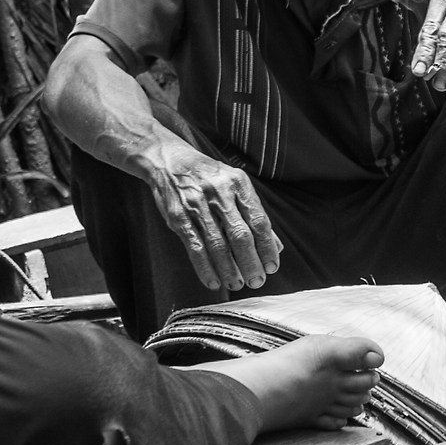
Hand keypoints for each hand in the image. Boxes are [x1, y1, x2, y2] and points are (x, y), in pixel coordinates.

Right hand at [144, 140, 280, 292]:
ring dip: (228, 270)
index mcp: (238, 184)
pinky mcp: (178, 216)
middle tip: (256, 281)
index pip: (259, 221)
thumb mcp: (235, 185)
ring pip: (217, 244)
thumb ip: (255, 214)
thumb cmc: (208, 176)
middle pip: (240, 235)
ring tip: (236, 284)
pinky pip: (194, 247)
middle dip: (250, 263)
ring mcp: (197, 204)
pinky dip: (204, 268)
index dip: (267, 248)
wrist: (169, 159)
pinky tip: (213, 281)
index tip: (271, 267)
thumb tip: (276, 247)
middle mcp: (219, 193)